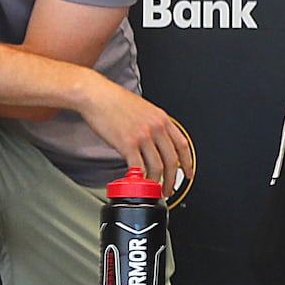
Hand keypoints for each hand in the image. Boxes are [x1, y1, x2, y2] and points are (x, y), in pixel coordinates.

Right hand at [78, 75, 194, 188]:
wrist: (96, 95)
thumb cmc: (113, 100)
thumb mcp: (143, 108)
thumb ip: (153, 124)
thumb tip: (156, 143)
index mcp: (161, 118)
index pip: (182, 145)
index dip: (188, 163)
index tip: (188, 174)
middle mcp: (155, 127)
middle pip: (172, 160)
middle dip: (172, 179)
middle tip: (169, 189)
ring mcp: (143, 136)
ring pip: (157, 167)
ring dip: (157, 183)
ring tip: (153, 190)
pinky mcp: (128, 144)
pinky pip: (138, 168)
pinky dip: (139, 179)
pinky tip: (136, 183)